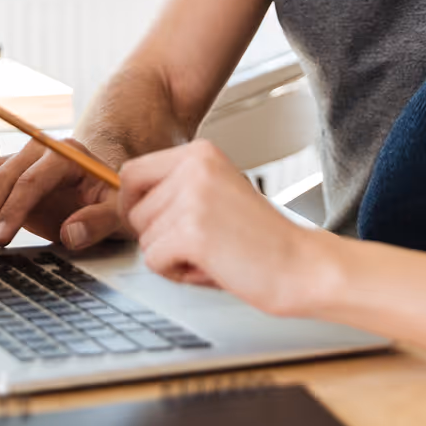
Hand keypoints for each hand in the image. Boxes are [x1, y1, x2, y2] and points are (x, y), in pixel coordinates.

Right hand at [0, 137, 127, 257]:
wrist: (104, 187)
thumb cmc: (112, 199)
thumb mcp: (119, 210)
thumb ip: (99, 222)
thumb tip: (69, 234)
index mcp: (65, 155)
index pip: (30, 181)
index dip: (11, 211)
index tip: (0, 241)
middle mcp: (38, 149)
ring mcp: (20, 157)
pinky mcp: (7, 169)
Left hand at [120, 140, 327, 317]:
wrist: (301, 265)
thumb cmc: (259, 238)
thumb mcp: (214, 193)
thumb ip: (176, 189)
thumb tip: (125, 203)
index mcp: (200, 152)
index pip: (132, 173)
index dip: (134, 205)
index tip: (153, 224)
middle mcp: (194, 166)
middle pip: (133, 210)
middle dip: (156, 236)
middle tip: (198, 244)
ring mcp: (192, 197)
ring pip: (143, 238)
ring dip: (170, 256)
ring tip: (211, 254)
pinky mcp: (192, 231)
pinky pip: (154, 260)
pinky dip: (177, 273)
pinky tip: (211, 267)